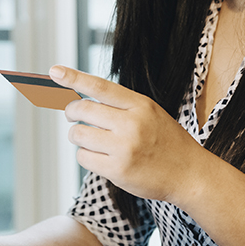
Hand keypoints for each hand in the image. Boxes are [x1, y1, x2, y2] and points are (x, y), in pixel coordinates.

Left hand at [50, 65, 213, 205]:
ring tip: (93, 140)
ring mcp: (124, 148)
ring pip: (78, 135)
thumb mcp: (151, 113)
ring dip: (78, 137)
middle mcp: (131, 124)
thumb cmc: (167, 142)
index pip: (100, 87)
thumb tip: (82, 100)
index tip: (55, 71)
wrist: (189, 173)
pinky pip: (83, 157)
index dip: (74, 78)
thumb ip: (121, 106)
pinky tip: (100, 157)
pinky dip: (85, 156)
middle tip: (74, 116)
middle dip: (72, 113)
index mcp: (140, 105)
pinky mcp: (117, 170)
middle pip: (82, 110)